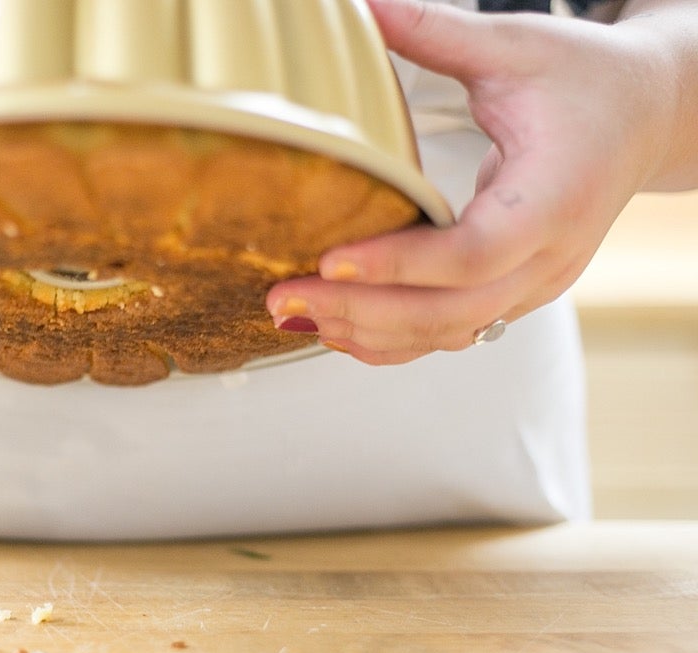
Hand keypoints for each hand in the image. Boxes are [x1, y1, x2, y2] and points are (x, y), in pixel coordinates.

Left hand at [267, 0, 672, 364]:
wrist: (648, 117)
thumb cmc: (587, 81)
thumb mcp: (516, 47)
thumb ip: (437, 33)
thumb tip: (362, 5)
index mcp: (554, 197)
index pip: (473, 253)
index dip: (399, 264)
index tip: (330, 259)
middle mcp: (549, 256)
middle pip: (451, 311)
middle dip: (361, 310)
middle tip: (282, 298)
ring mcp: (533, 285)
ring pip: (447, 334)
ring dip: (368, 333)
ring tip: (295, 315)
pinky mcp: (515, 294)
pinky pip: (451, 333)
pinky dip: (393, 340)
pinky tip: (337, 329)